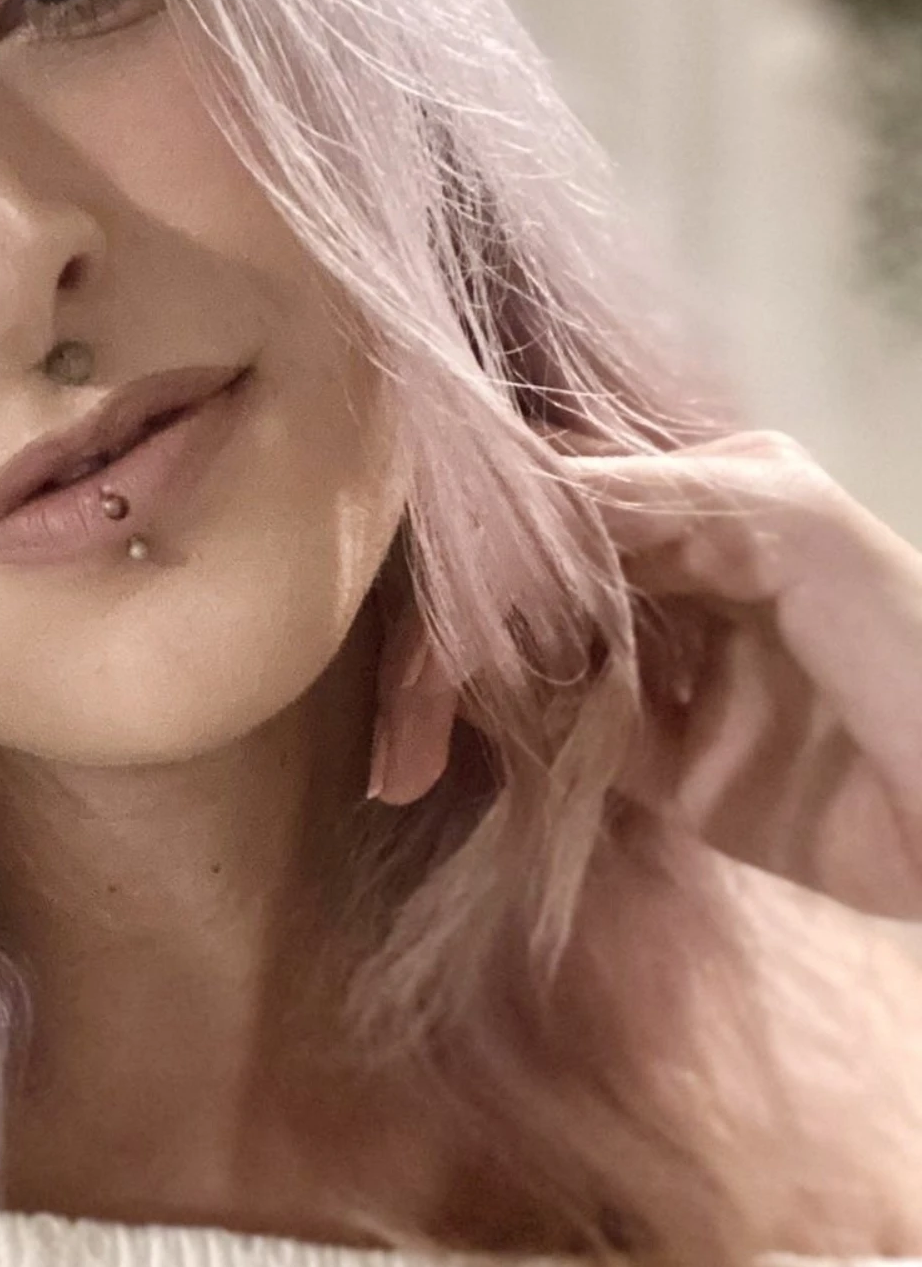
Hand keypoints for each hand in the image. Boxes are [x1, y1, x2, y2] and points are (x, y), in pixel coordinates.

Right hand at [370, 432, 921, 920]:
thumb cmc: (915, 655)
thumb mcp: (794, 532)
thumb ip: (655, 499)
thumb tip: (509, 504)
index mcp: (704, 492)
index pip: (542, 499)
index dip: (469, 557)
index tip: (421, 633)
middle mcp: (669, 567)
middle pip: (509, 578)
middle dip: (437, 644)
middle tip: (396, 738)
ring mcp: (663, 667)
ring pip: (511, 656)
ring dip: (446, 704)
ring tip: (402, 766)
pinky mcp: (663, 765)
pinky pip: (549, 739)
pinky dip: (492, 750)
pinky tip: (441, 773)